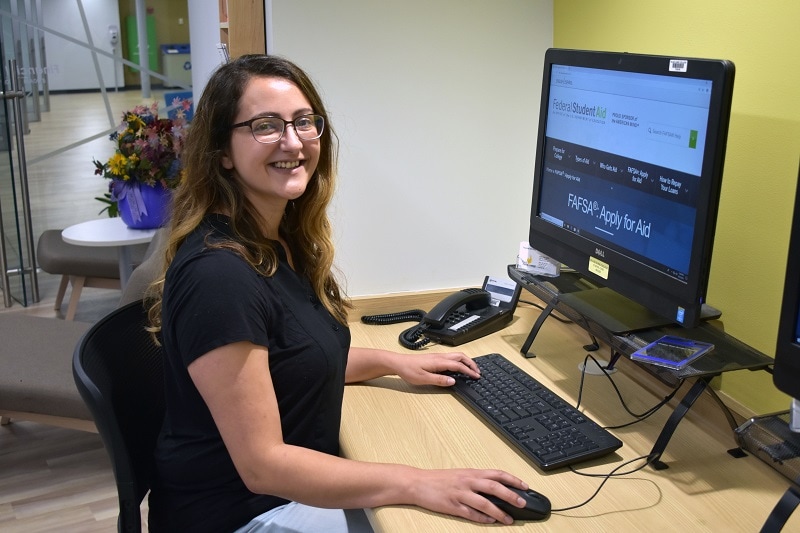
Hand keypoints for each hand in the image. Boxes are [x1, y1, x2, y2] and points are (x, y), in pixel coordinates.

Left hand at [393, 351, 479, 386]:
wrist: (398, 363)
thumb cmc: (408, 370)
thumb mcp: (423, 379)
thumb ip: (439, 380)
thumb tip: (453, 381)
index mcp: (439, 361)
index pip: (458, 365)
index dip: (469, 371)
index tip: (476, 376)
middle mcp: (439, 357)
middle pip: (460, 356)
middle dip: (471, 363)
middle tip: (478, 372)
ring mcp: (437, 357)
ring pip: (456, 355)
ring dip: (466, 361)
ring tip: (471, 369)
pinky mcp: (434, 359)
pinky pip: (451, 357)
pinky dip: (459, 361)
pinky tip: (458, 367)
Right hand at [409, 468, 528, 523]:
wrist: (418, 483)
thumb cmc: (440, 479)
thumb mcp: (461, 475)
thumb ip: (477, 480)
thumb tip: (497, 488)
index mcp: (471, 473)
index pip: (497, 474)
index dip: (513, 479)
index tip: (525, 486)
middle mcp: (468, 482)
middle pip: (494, 487)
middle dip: (510, 495)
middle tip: (522, 503)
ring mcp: (460, 494)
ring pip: (484, 503)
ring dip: (498, 512)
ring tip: (508, 519)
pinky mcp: (452, 506)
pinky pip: (470, 513)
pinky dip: (482, 518)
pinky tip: (490, 522)